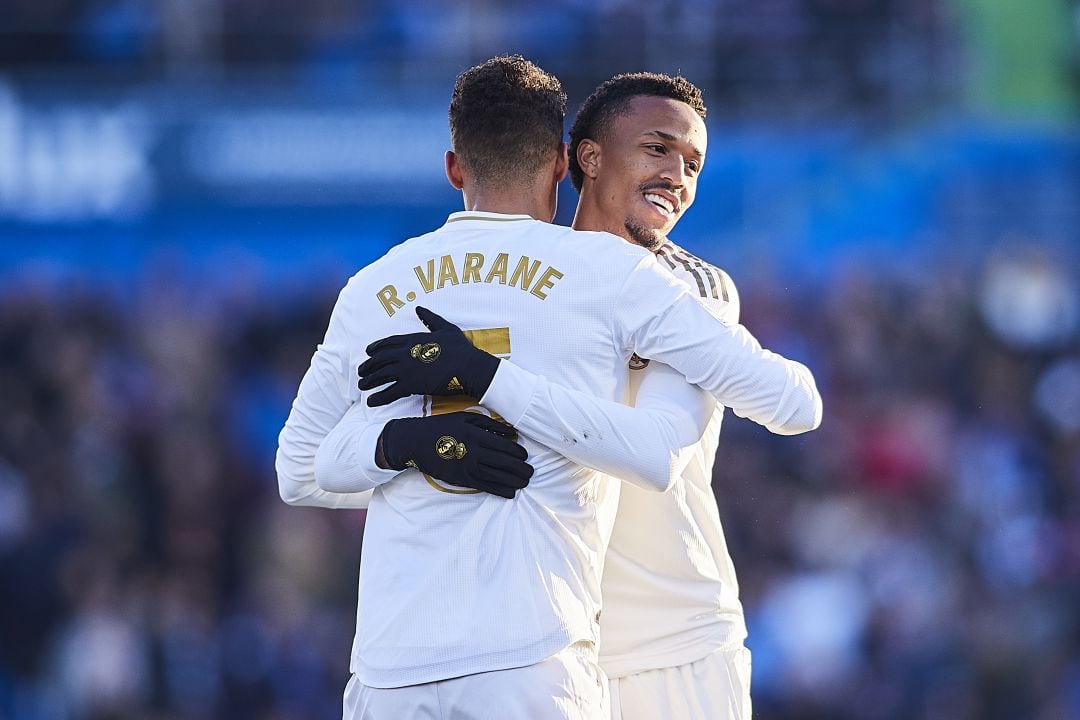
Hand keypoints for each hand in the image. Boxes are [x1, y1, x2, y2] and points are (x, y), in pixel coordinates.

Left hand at [358, 307, 499, 406]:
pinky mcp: (411, 385)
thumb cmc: (460, 348)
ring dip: (369, 381)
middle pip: (379, 359)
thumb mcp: (445, 327)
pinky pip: (390, 392)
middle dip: (368, 366)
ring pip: (380, 375)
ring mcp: (406, 369)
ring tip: (362, 386)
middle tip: (361, 372)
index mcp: (412, 339)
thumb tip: (418, 308)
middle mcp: (405, 353)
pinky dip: (378, 397)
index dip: (375, 348)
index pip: (387, 343)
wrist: (468, 366)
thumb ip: (430, 318)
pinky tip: (371, 401)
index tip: (367, 353)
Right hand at [378, 412, 532, 498]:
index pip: (505, 446)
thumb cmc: (442, 426)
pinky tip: (510, 493)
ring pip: (497, 476)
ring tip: (525, 482)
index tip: (525, 456)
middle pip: (505, 463)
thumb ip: (489, 424)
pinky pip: (485, 486)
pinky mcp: (461, 479)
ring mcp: (468, 467)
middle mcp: (474, 451)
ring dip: (514, 481)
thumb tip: (511, 433)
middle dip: (521, 469)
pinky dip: (499, 490)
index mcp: (476, 434)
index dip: (519, 453)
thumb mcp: (465, 417)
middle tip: (531, 472)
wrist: (415, 442)